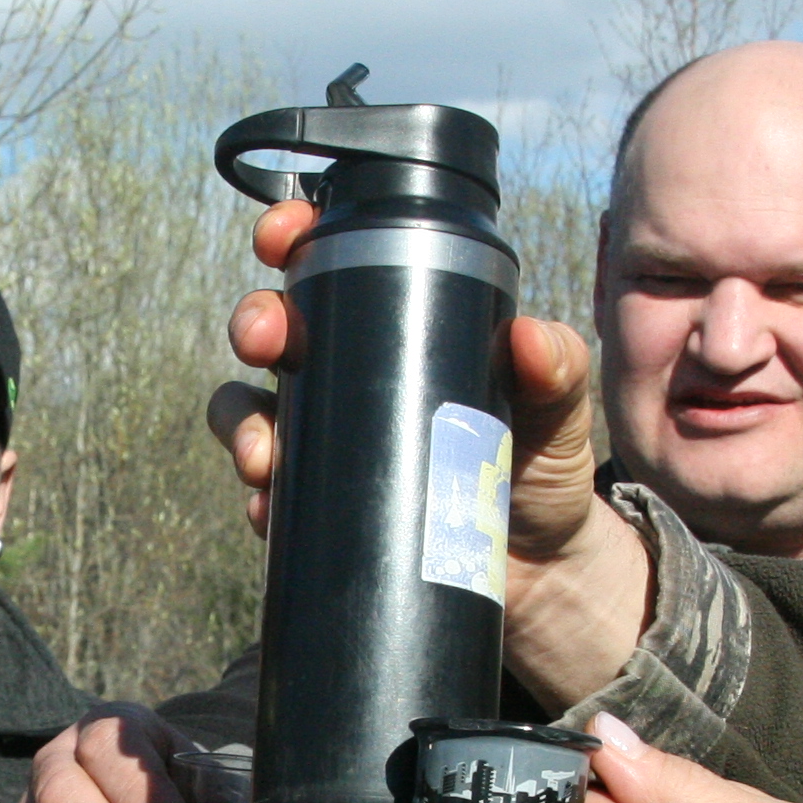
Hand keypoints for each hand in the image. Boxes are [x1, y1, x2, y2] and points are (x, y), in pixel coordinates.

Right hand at [205, 200, 654, 702]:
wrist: (541, 567)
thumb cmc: (543, 464)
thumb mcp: (559, 406)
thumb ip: (557, 367)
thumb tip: (528, 338)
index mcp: (396, 328)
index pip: (331, 266)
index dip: (292, 238)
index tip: (281, 236)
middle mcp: (348, 377)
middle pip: (275, 333)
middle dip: (255, 324)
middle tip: (266, 339)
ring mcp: (328, 443)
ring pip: (253, 414)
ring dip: (243, 425)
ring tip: (263, 451)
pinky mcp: (320, 510)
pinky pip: (269, 496)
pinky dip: (262, 500)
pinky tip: (269, 508)